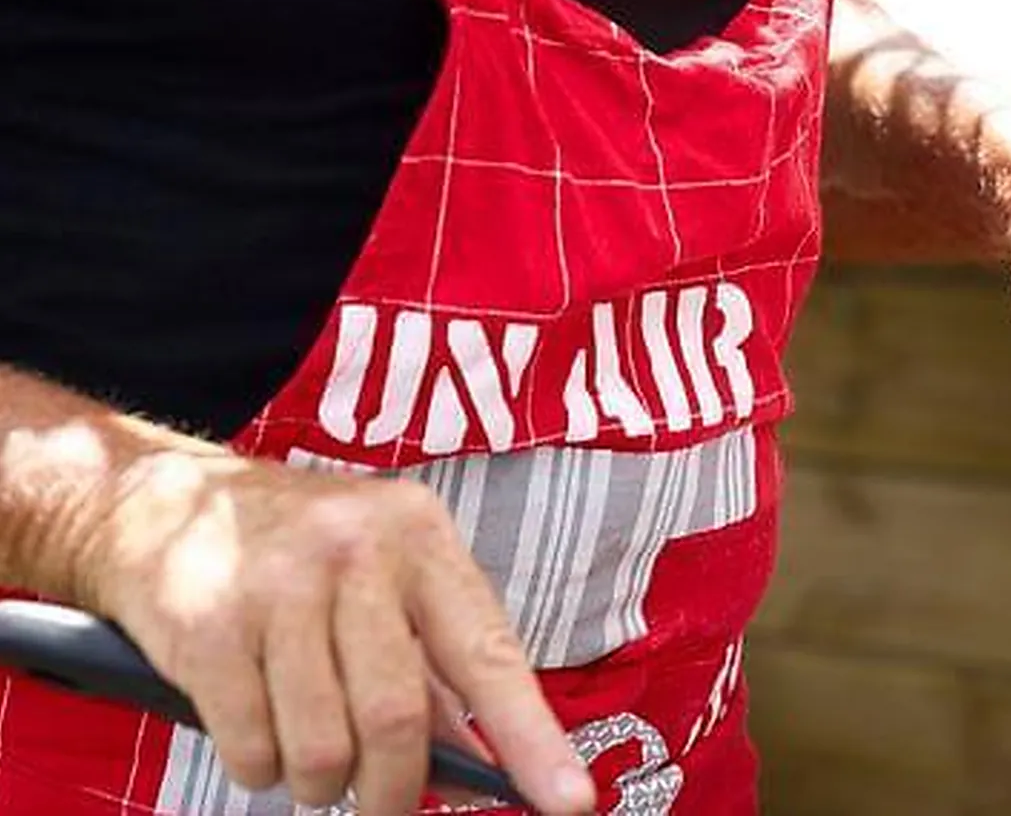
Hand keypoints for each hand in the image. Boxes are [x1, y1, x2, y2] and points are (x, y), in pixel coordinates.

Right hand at [70, 452, 595, 815]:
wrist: (162, 504)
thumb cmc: (298, 553)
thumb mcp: (385, 576)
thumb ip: (437, 666)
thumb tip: (490, 764)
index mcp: (420, 537)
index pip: (490, 654)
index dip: (533, 738)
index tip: (570, 800)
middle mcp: (356, 553)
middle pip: (398, 718)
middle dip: (395, 791)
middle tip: (385, 804)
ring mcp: (279, 587)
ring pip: (324, 748)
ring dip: (322, 784)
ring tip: (311, 752)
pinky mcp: (209, 628)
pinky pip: (253, 748)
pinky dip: (262, 768)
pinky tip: (259, 728)